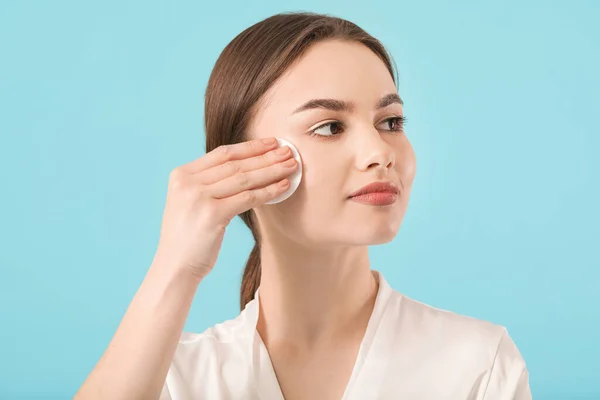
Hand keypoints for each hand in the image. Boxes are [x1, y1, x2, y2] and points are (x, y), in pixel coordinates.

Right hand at [152, 137, 297, 279]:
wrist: (175, 267)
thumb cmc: (188, 238)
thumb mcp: (190, 202)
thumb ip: (209, 184)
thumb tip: (247, 168)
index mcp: (181, 175)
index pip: (222, 153)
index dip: (250, 147)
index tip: (271, 143)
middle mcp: (188, 182)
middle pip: (235, 164)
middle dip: (265, 156)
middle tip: (289, 151)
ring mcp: (199, 197)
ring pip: (244, 178)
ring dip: (271, 170)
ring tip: (291, 166)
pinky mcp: (212, 214)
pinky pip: (248, 198)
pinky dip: (268, 191)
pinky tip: (283, 186)